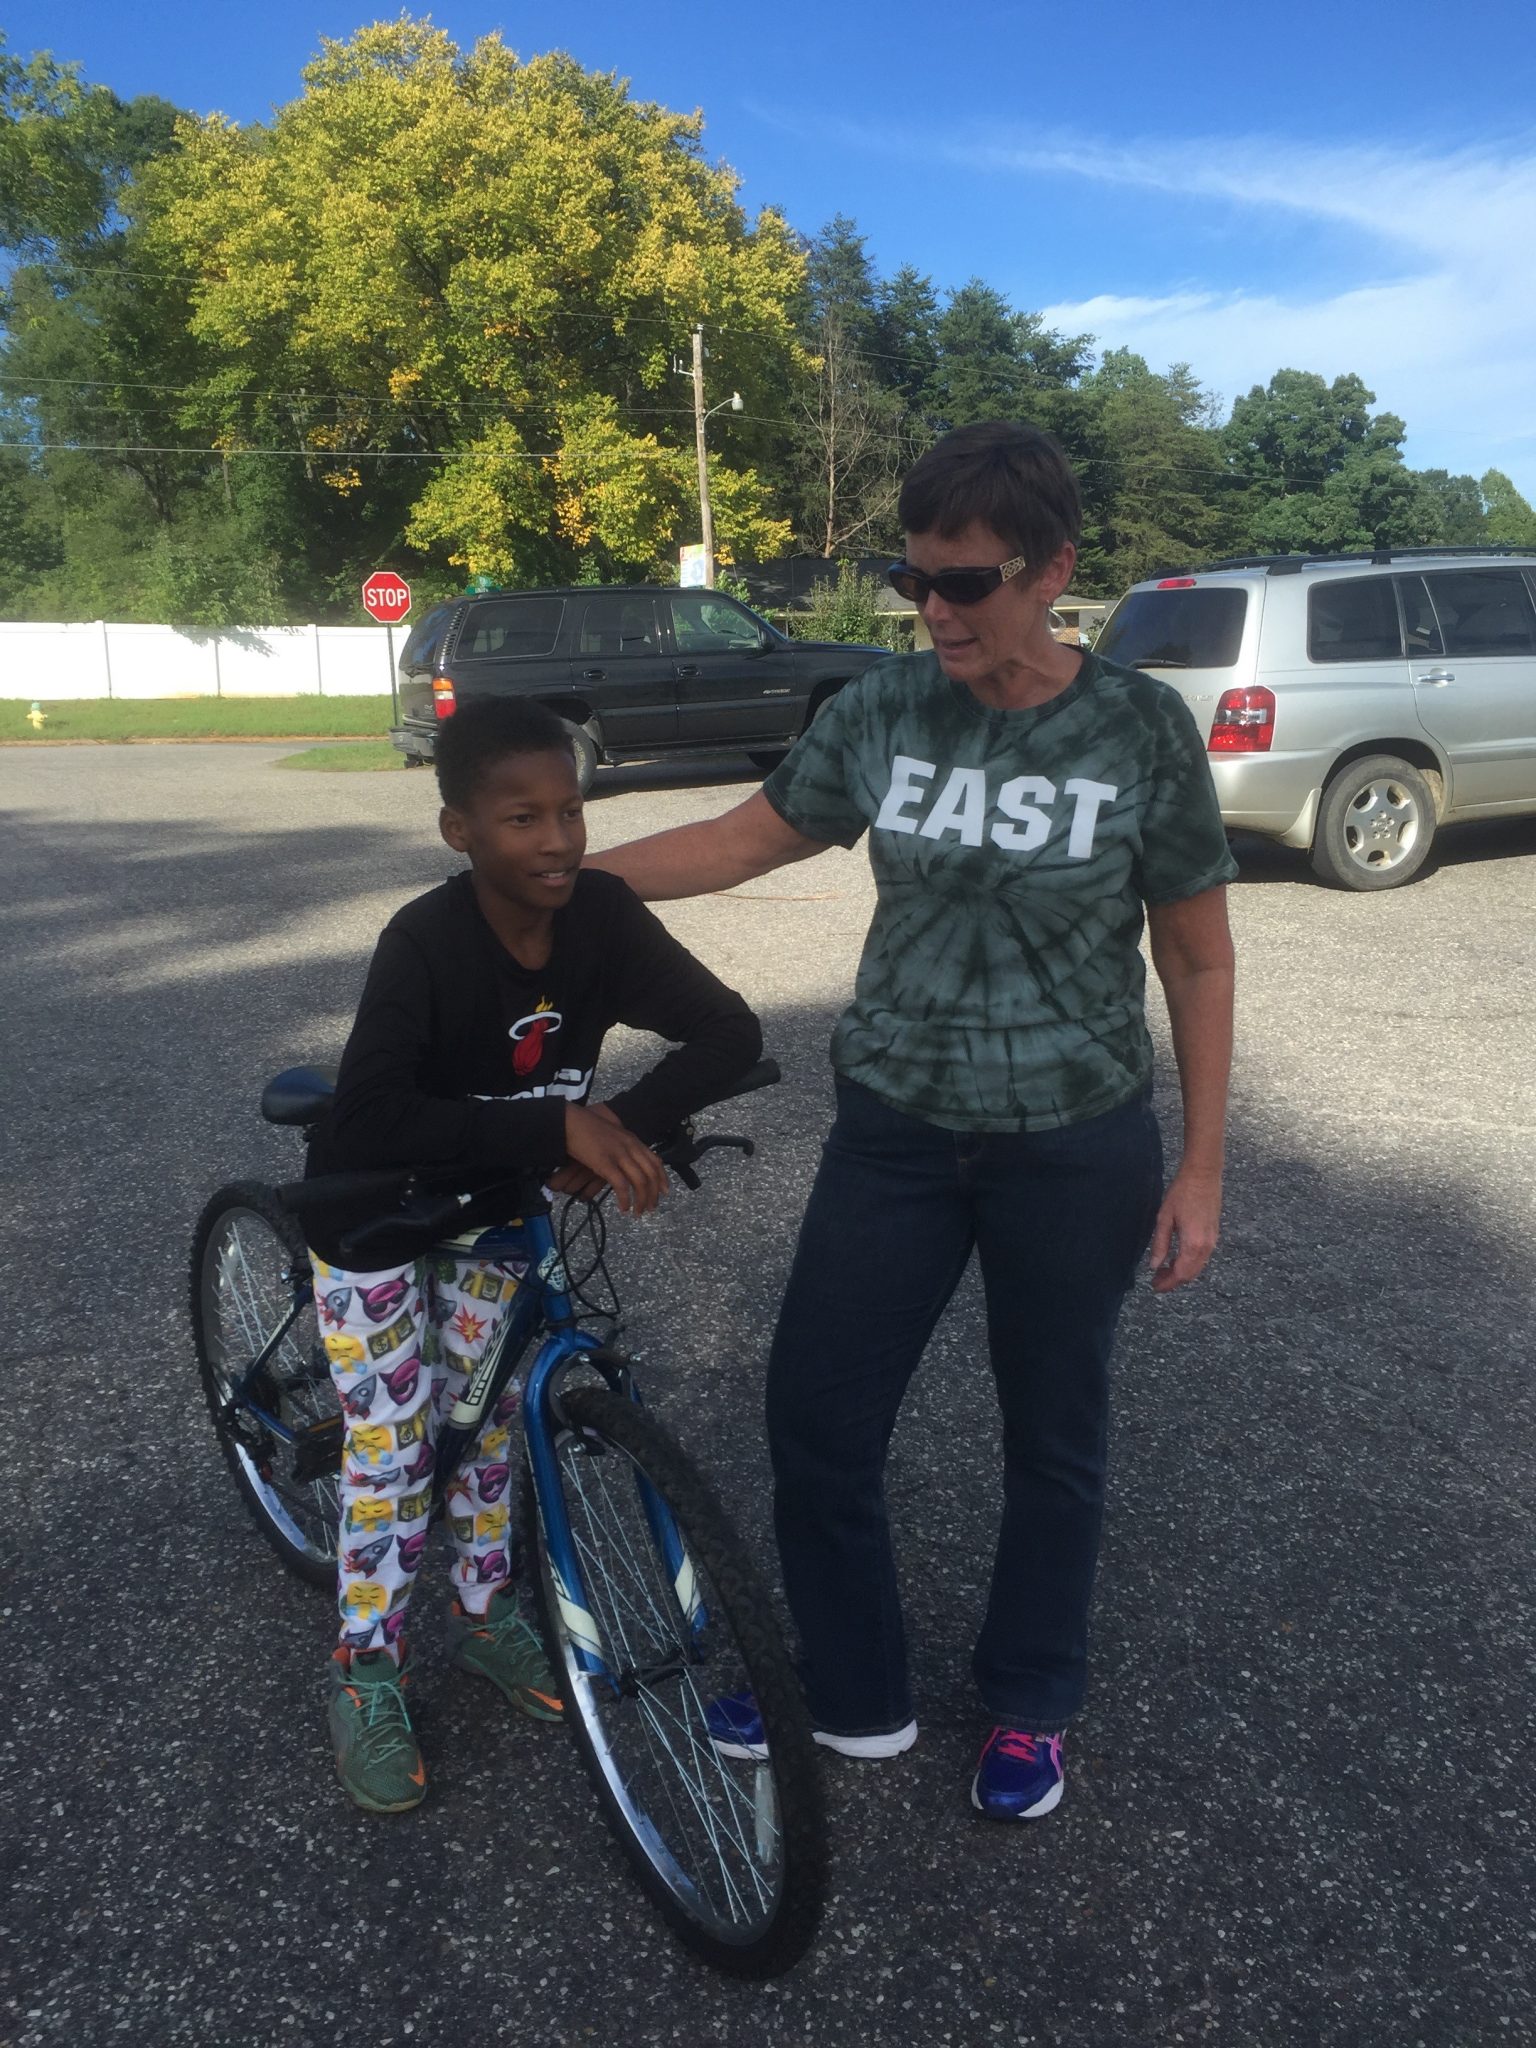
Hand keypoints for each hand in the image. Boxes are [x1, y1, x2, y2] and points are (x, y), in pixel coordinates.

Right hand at [561, 1102, 666, 1215]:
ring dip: (641, 1200)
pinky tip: (623, 1208)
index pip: (655, 1161)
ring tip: (638, 1212)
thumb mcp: (612, 1134)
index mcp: (633, 1140)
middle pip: (650, 1174)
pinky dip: (625, 1199)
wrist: (570, 1121)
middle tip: (650, 1208)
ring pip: (640, 1182)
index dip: (662, 1178)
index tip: (664, 1192)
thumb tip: (626, 1161)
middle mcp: (630, 1147)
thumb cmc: (587, 1127)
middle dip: (653, 1194)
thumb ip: (622, 1146)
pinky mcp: (605, 1163)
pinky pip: (621, 1185)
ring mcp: (619, 1155)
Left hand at [1148, 1168, 1221, 1293]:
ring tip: (1163, 1271)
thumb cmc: (1182, 1193)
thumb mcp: (1164, 1218)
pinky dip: (1189, 1264)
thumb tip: (1154, 1266)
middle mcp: (1206, 1246)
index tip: (1154, 1286)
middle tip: (1156, 1281)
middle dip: (1173, 1281)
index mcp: (1193, 1244)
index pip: (1180, 1274)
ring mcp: (1213, 1241)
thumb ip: (1160, 1244)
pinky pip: (1203, 1258)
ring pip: (1198, 1267)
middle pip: (1191, 1274)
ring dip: (1181, 1273)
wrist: (1204, 1175)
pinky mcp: (1214, 1234)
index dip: (1167, 1283)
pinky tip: (1176, 1258)